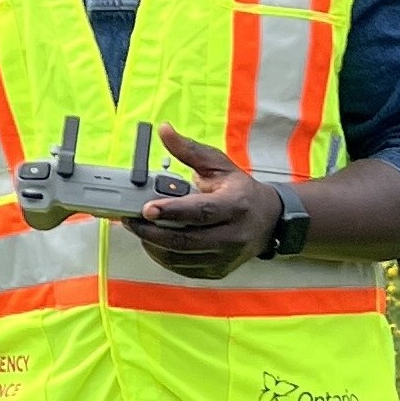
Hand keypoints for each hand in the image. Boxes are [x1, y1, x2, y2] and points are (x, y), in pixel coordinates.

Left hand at [129, 125, 280, 278]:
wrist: (269, 220)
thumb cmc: (239, 190)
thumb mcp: (218, 165)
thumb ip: (189, 150)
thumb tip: (164, 130)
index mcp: (235, 204)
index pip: (201, 211)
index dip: (172, 211)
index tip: (146, 208)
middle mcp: (233, 234)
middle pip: (187, 240)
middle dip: (153, 232)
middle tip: (130, 220)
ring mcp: (226, 257)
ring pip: (181, 257)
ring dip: (154, 244)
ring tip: (139, 229)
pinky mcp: (218, 271)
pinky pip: (184, 268)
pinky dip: (164, 256)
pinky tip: (154, 242)